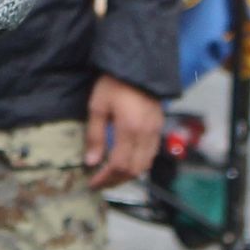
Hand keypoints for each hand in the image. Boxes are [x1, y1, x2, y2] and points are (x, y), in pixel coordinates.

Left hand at [85, 73, 163, 189]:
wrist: (137, 67)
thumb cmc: (114, 84)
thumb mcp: (98, 106)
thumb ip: (95, 135)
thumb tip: (91, 161)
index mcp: (130, 129)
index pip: (119, 164)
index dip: (105, 177)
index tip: (92, 182)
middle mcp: (146, 135)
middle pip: (133, 170)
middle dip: (116, 180)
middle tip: (100, 183)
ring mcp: (155, 132)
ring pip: (145, 166)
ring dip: (127, 175)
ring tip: (111, 176)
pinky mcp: (158, 128)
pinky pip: (151, 155)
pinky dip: (138, 164)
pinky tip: (125, 162)